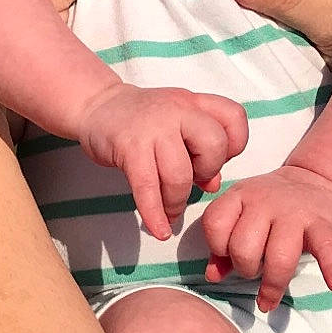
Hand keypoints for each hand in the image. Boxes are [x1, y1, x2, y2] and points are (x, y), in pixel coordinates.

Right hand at [75, 81, 248, 239]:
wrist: (97, 105)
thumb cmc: (141, 119)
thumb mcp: (176, 125)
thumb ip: (199, 150)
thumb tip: (212, 185)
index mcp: (194, 103)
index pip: (234, 117)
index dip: (234, 145)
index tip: (216, 159)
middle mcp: (177, 110)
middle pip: (214, 144)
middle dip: (207, 171)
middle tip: (193, 181)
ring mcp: (152, 127)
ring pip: (180, 173)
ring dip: (178, 200)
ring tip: (171, 210)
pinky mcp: (129, 146)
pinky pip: (147, 187)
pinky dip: (154, 213)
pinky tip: (159, 229)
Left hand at [199, 164, 331, 310]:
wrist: (317, 180)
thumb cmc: (272, 208)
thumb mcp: (242, 214)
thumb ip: (222, 244)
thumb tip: (213, 276)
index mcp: (240, 195)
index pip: (215, 225)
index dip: (218, 248)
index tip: (229, 254)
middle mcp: (265, 201)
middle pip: (244, 248)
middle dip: (245, 269)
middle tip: (254, 270)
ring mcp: (295, 212)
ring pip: (278, 257)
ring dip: (272, 284)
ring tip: (268, 299)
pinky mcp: (324, 224)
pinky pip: (327, 249)